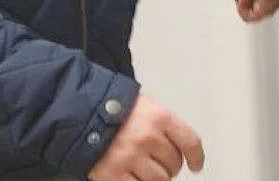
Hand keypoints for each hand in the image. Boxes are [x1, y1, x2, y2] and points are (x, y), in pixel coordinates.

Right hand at [88, 94, 204, 180]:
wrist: (82, 114)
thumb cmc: (114, 108)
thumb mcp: (146, 105)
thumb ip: (165, 124)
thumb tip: (181, 145)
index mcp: (160, 117)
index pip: (190, 143)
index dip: (196, 157)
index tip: (196, 165)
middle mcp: (148, 137)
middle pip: (174, 164)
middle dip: (170, 166)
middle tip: (162, 162)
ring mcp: (131, 157)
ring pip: (160, 180)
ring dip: (157, 178)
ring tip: (148, 169)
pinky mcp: (115, 174)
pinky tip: (138, 177)